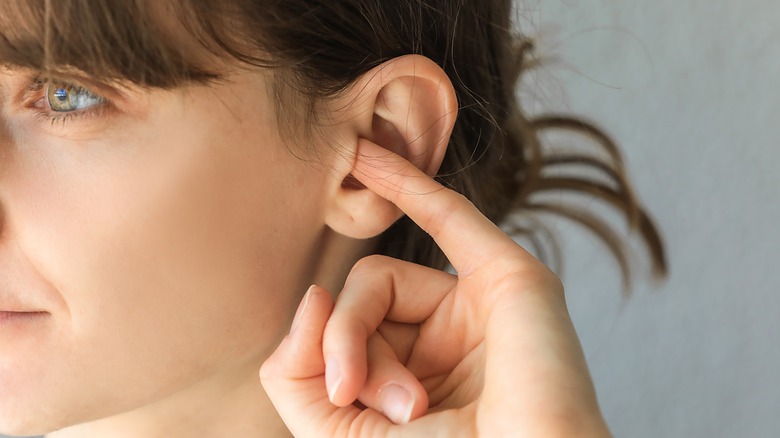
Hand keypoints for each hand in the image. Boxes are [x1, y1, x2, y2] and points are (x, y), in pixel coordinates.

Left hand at [260, 139, 610, 436]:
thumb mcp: (335, 433)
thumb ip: (295, 373)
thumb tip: (314, 294)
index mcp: (410, 379)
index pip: (338, 336)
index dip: (323, 360)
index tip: (340, 399)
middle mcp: (441, 341)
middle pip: (354, 305)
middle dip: (349, 352)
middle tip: (384, 407)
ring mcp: (476, 307)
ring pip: (376, 277)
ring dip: (362, 333)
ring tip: (406, 399)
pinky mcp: (509, 278)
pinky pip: (445, 215)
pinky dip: (403, 183)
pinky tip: (365, 157)